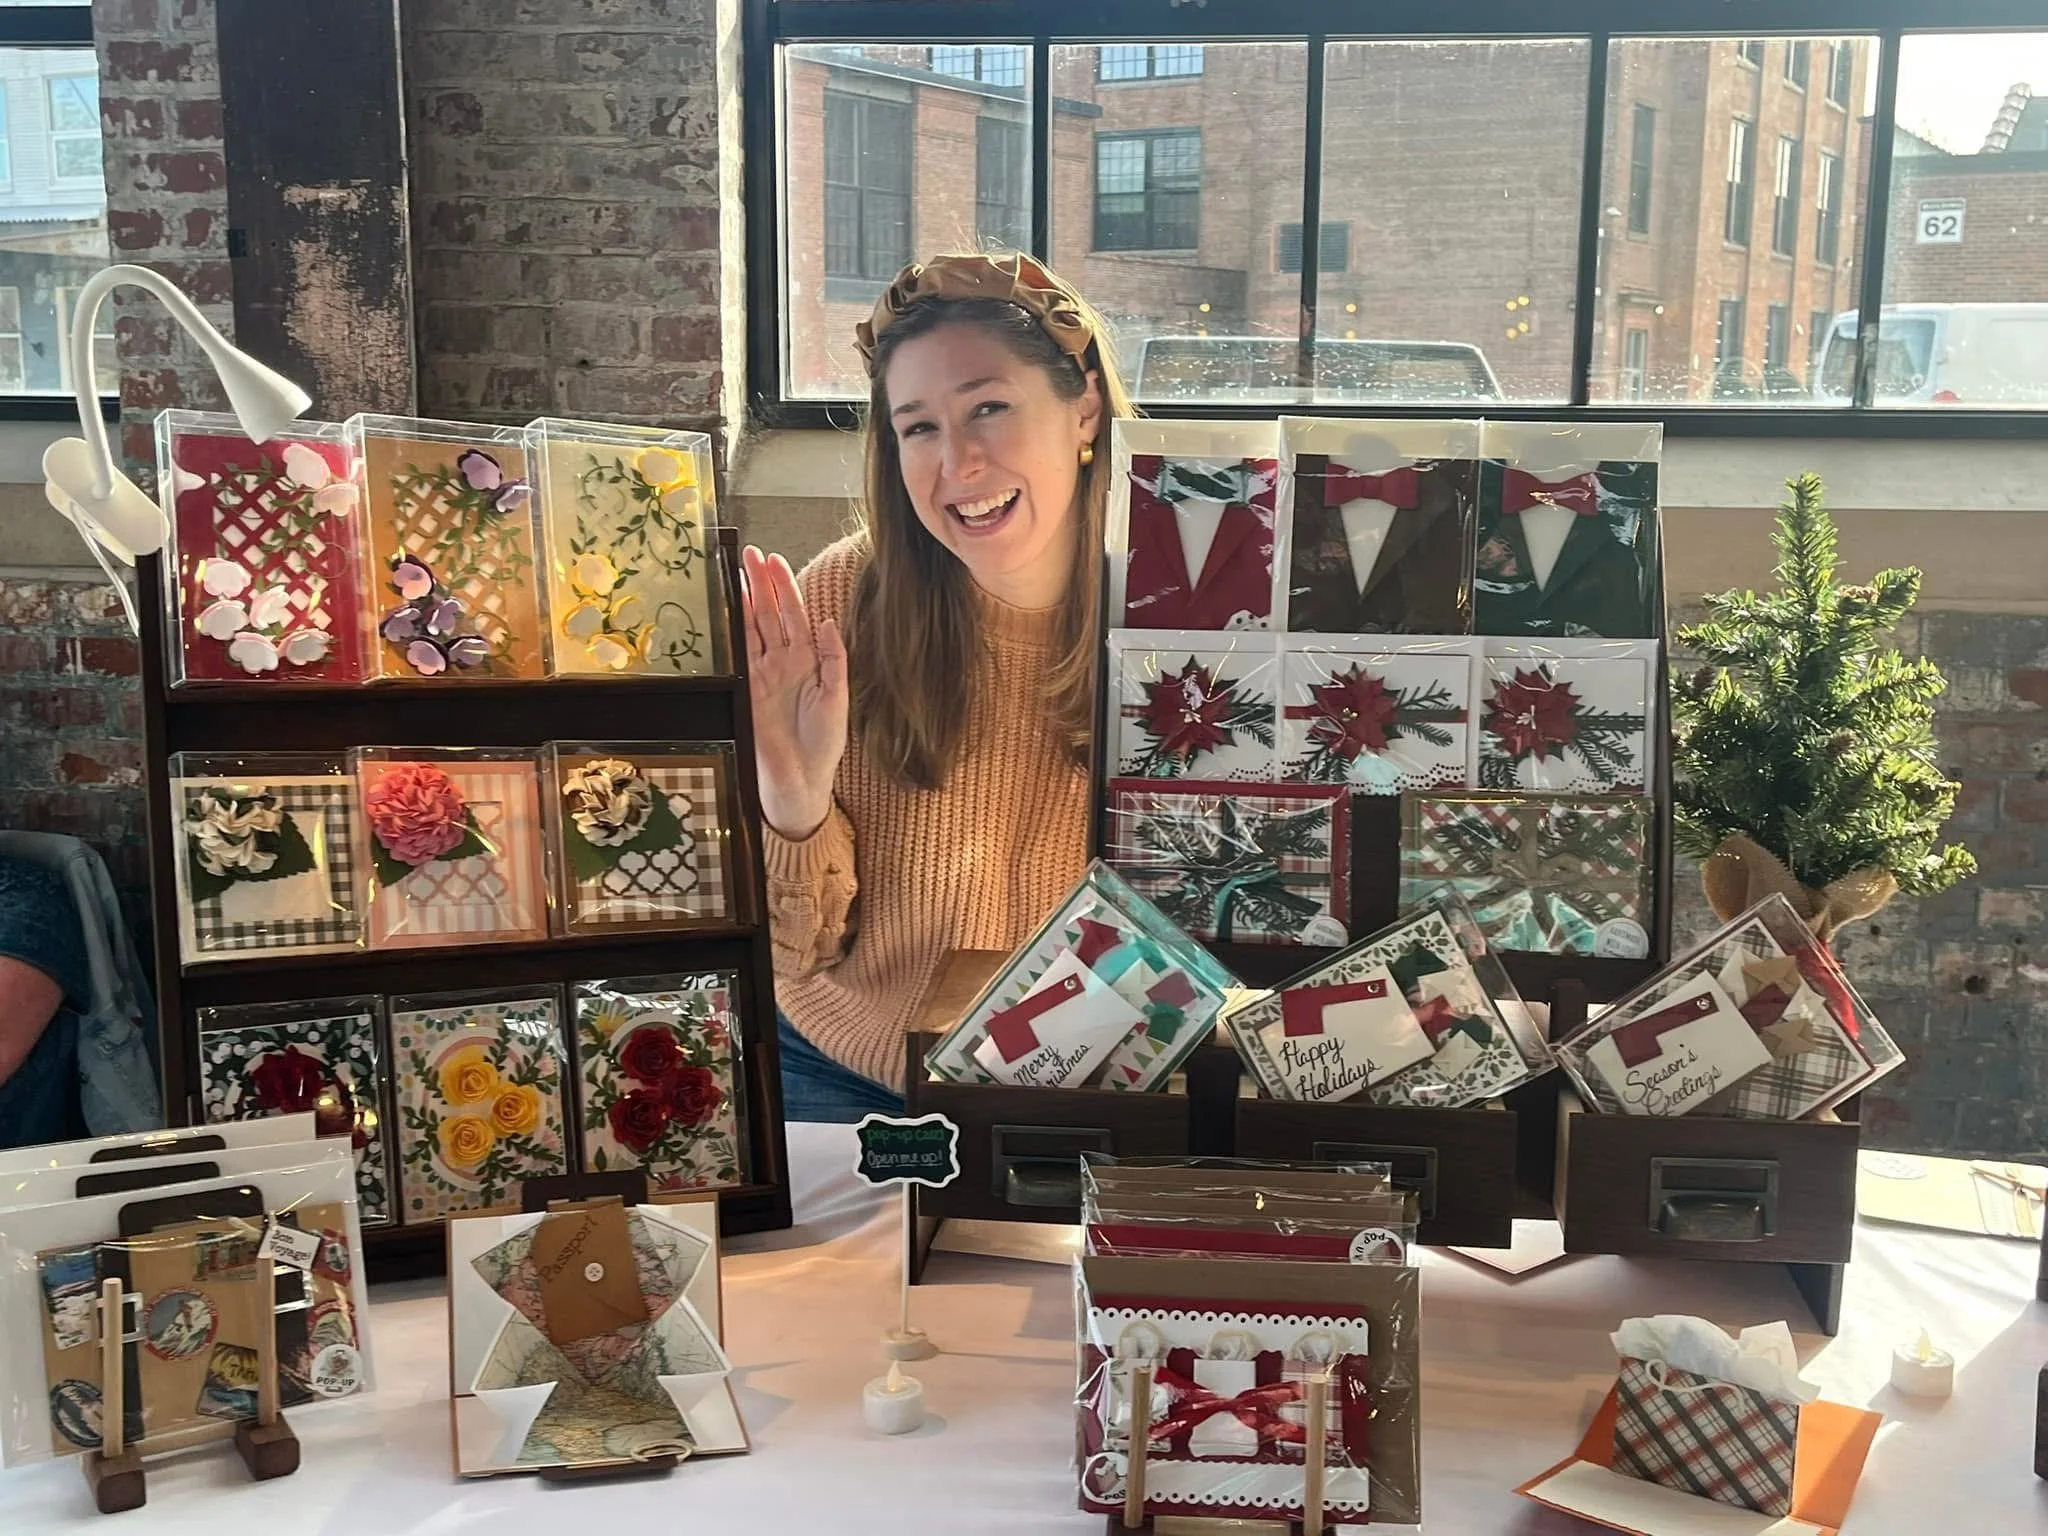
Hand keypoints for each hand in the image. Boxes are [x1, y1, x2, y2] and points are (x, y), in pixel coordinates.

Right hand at [741, 545, 847, 840]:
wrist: (800, 778)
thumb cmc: (824, 743)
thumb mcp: (837, 699)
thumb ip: (834, 660)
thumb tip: (828, 623)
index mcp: (809, 661)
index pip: (795, 615)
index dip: (784, 588)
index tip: (774, 561)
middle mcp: (784, 662)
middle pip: (771, 614)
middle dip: (761, 583)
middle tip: (749, 554)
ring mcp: (762, 674)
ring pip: (753, 627)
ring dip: (746, 599)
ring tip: (738, 570)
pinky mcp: (746, 689)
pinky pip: (739, 653)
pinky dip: (735, 629)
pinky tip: (730, 607)